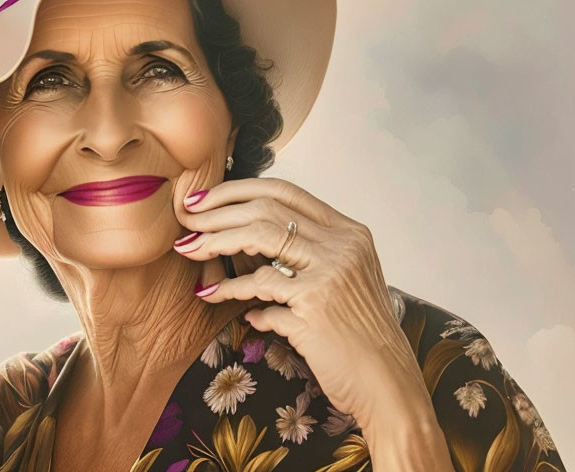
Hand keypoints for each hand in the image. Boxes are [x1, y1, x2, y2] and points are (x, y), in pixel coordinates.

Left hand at [173, 177, 432, 431]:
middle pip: (265, 209)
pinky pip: (258, 288)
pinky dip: (229, 290)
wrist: (388, 385)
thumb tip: (248, 244)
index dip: (237, 190)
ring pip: (258, 237)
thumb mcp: (344, 281)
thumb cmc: (358, 335)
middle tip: (186, 219)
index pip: (284, 191)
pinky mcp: (315, 306)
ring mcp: (330, 273)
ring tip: (188, 248)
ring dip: (214, 242)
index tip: (204, 199)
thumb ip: (307, 256)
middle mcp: (342, 245)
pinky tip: (210, 293)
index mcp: (349, 232)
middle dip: (217, 211)